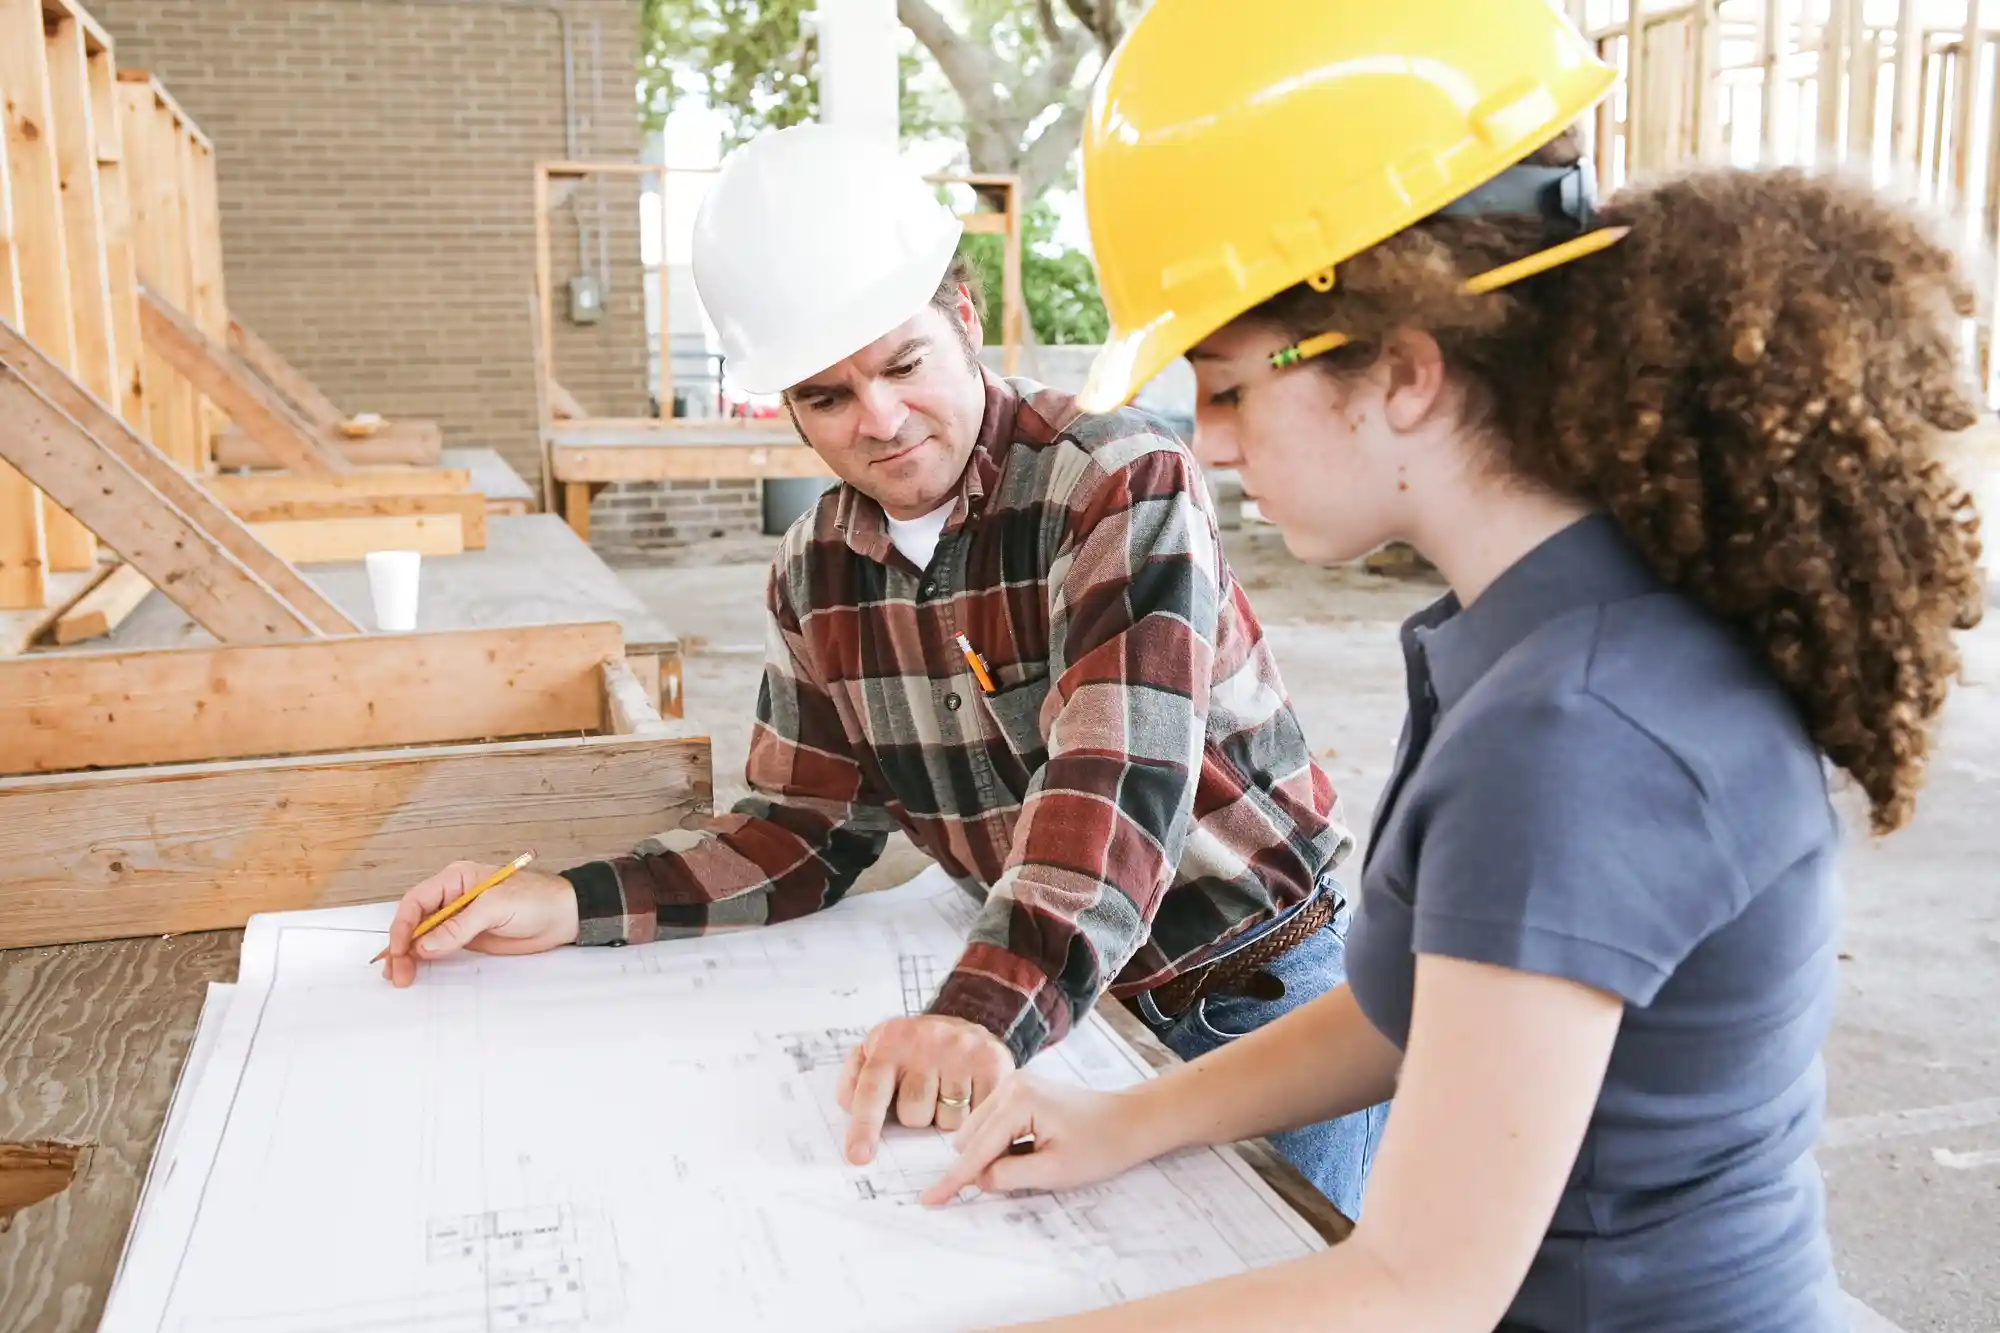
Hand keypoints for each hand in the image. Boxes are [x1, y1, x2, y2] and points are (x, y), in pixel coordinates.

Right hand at [380, 861, 580, 986]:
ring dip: (410, 956)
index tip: (399, 950)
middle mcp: (451, 897)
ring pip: (423, 937)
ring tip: (401, 978)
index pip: (416, 901)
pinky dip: (425, 960)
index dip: (403, 926)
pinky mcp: (467, 937)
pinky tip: (416, 972)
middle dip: (402, 946)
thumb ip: (459, 926)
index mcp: (455, 879)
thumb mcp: (496, 907)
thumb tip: (425, 946)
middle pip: (415, 921)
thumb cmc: (535, 899)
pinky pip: (439, 948)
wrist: (563, 917)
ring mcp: (458, 919)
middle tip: (397, 973)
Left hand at [834, 1015, 1013, 1163]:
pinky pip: (978, 1115)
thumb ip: (854, 1081)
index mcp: (890, 1042)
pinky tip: (969, 1092)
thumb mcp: (875, 1051)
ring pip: (949, 1121)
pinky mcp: (992, 1062)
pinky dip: (972, 1113)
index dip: (865, 1126)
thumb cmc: (912, 1048)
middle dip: (917, 1116)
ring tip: (947, 1089)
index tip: (859, 1156)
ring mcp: (962, 1051)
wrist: (962, 1018)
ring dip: (946, 1116)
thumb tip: (850, 1109)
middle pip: (914, 1115)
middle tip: (924, 1091)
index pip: (872, 1090)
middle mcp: (927, 1042)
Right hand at [917, 1072, 1156, 1206]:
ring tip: (1033, 1160)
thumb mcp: (1054, 1172)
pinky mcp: (1019, 1090)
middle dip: (981, 1165)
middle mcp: (1010, 1085)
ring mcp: (1013, 1084)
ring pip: (977, 1131)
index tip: (927, 1200)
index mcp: (1018, 1101)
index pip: (975, 1150)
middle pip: (970, 1138)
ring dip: (991, 1155)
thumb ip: (1009, 1176)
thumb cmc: (1100, 1146)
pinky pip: (991, 1123)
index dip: (952, 1180)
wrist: (1130, 1121)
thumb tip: (978, 1178)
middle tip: (1023, 1175)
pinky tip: (1029, 1148)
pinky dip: (999, 1144)